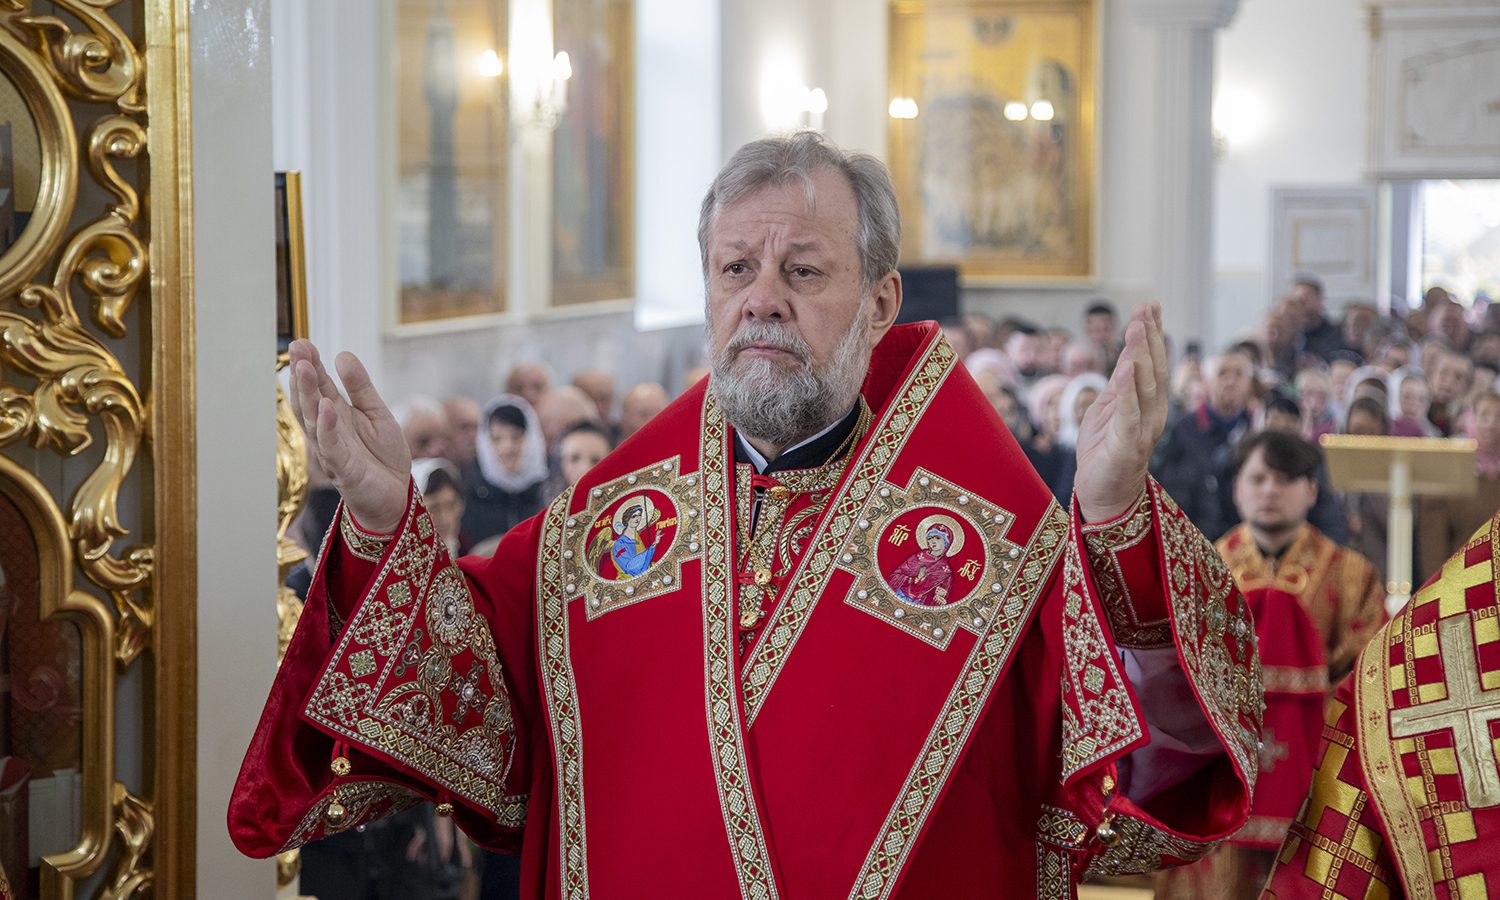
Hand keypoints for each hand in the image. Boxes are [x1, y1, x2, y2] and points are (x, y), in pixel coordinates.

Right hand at [288, 340, 410, 533]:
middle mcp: (328, 431)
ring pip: (314, 420)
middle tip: (297, 348)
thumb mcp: (377, 413)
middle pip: (311, 399)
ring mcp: (332, 450)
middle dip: (303, 375)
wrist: (396, 496)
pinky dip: (327, 427)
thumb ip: (361, 387)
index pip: (319, 386)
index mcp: (336, 415)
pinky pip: (331, 447)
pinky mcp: (343, 469)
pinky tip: (325, 407)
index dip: (310, 365)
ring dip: (308, 395)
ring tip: (304, 369)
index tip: (302, 342)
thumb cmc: (382, 456)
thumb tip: (342, 355)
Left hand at [1073, 304, 1168, 522]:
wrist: (1104, 494)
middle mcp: (1152, 414)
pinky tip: (1124, 368)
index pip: (1151, 363)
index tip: (1148, 306)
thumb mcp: (1109, 409)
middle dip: (1149, 337)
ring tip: (1136, 328)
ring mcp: (1142, 430)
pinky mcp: (1127, 446)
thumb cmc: (1105, 451)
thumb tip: (1127, 353)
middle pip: (1152, 369)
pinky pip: (1128, 414)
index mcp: (1148, 404)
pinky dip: (1127, 391)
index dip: (1152, 334)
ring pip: (1144, 387)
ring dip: (1140, 356)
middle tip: (1146, 308)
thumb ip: (1120, 385)